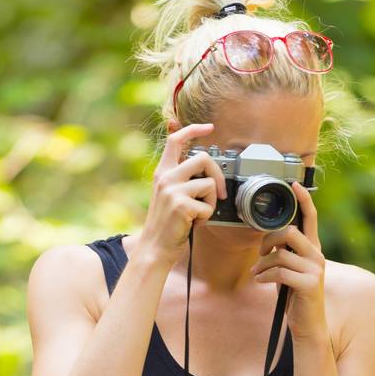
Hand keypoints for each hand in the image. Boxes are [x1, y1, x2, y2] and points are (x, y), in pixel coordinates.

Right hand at [137, 123, 228, 264]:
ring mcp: (173, 190)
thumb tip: (208, 171)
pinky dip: (206, 217)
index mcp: (162, 172)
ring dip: (211, 201)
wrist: (154, 248)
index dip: (193, 129)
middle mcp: (166, 177)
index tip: (209, 127)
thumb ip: (182, 180)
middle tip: (220, 193)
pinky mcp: (181, 205)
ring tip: (199, 214)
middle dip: (218, 175)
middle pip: (203, 157)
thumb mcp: (169, 195)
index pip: (176, 139)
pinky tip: (194, 223)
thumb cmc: (167, 225)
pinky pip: (209, 205)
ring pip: (210, 183)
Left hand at [250, 181, 327, 341]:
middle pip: (289, 232)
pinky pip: (280, 271)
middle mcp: (317, 256)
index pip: (311, 218)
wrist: (308, 326)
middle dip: (269, 241)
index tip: (294, 184)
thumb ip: (284, 253)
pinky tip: (261, 282)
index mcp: (313, 250)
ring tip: (258, 274)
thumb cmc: (295, 298)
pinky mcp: (309, 284)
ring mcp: (315, 270)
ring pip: (281, 253)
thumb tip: (270, 241)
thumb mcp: (290, 271)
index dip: (304, 200)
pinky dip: (265, 276)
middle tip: (261, 254)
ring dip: (264, 263)